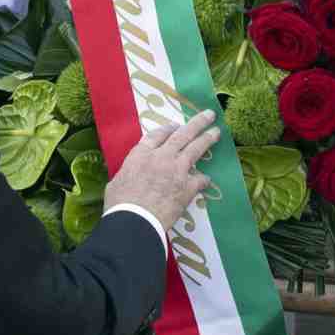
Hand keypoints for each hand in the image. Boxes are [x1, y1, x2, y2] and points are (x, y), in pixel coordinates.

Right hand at [104, 111, 220, 231]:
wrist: (135, 219)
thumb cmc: (120, 202)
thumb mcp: (118, 180)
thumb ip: (129, 172)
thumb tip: (131, 175)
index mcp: (141, 154)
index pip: (157, 134)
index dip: (168, 128)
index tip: (176, 125)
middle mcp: (161, 156)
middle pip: (182, 134)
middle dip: (197, 123)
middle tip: (209, 115)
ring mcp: (177, 170)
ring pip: (195, 149)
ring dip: (207, 139)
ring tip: (216, 132)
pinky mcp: (187, 187)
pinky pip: (200, 179)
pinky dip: (204, 179)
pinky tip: (207, 179)